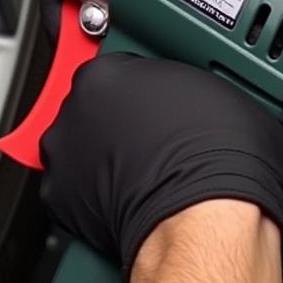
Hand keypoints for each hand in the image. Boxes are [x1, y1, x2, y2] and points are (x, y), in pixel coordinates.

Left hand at [39, 52, 282, 279]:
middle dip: (120, 117)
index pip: (117, 62)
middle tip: (155, 133)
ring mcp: (64, 152)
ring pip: (81, 145)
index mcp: (110, 69)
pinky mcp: (59, 198)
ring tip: (144, 169)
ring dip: (104, 155)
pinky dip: (94, 195)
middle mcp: (78, 105)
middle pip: (95, 103)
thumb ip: (196, 87)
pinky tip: (128, 196)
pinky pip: (74, 190)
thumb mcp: (224, 93)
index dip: (141, 82)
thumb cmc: (219, 156)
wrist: (209, 220)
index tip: (152, 93)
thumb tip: (205, 100)